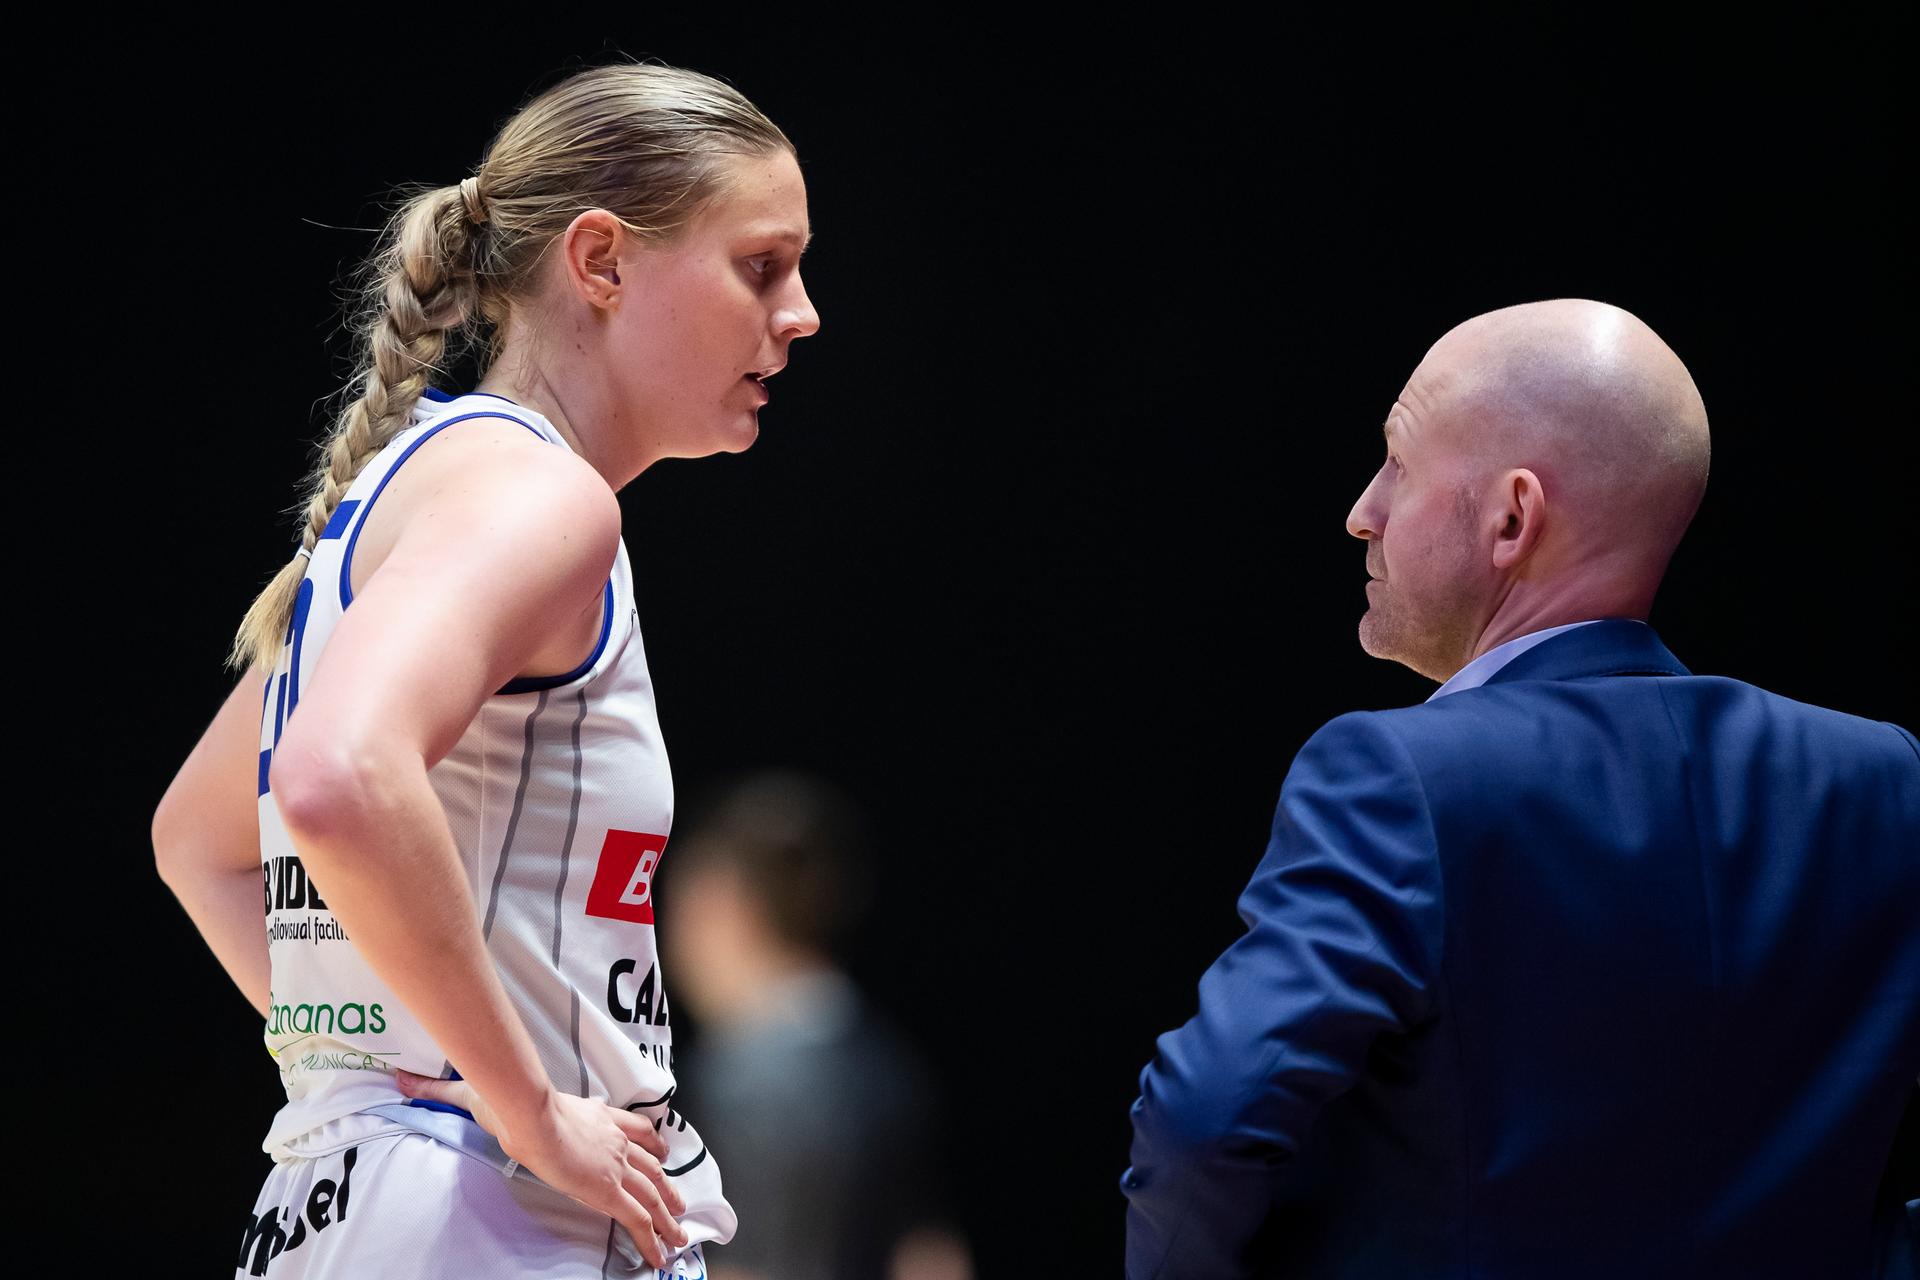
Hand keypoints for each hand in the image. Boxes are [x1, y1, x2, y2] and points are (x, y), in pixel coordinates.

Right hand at [396, 1069, 687, 1266]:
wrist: (528, 1113)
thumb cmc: (511, 1102)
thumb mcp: (483, 1094)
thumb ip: (445, 1090)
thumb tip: (405, 1084)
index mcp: (594, 1116)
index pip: (632, 1126)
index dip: (649, 1139)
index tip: (661, 1149)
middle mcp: (612, 1140)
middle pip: (651, 1162)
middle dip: (666, 1183)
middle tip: (679, 1201)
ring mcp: (613, 1166)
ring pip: (653, 1193)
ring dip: (668, 1213)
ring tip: (679, 1231)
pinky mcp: (609, 1191)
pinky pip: (640, 1219)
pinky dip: (654, 1237)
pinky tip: (663, 1254)